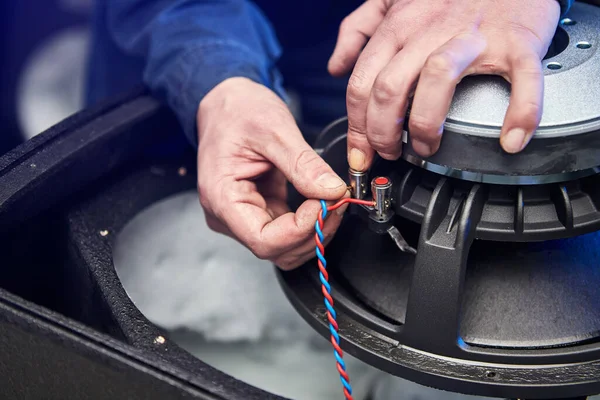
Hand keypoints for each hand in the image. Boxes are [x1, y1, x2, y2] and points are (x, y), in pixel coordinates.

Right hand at [196, 77, 348, 269]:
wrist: (226, 104)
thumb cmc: (237, 111)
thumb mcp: (273, 129)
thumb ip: (303, 164)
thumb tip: (332, 191)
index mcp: (222, 198)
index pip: (264, 240)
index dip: (300, 230)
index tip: (324, 204)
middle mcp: (228, 215)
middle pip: (276, 249)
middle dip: (312, 231)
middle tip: (336, 200)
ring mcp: (243, 216)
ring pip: (285, 246)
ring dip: (314, 230)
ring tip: (332, 199)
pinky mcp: (259, 210)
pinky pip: (287, 231)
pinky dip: (310, 221)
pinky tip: (322, 200)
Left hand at [328, 0, 560, 170]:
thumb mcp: (391, 0)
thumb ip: (358, 30)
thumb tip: (337, 66)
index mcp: (397, 26)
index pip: (361, 84)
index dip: (356, 127)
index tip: (360, 153)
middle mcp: (428, 31)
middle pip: (389, 89)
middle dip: (382, 134)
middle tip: (391, 154)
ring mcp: (472, 35)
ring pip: (437, 80)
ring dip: (426, 126)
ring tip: (428, 149)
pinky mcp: (515, 40)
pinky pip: (519, 79)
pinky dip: (519, 112)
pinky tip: (511, 139)